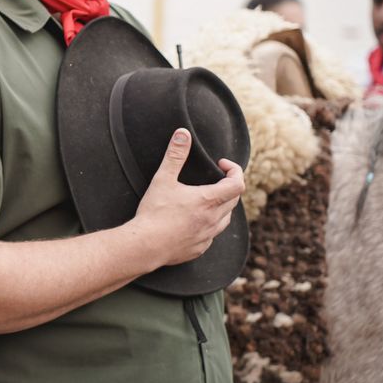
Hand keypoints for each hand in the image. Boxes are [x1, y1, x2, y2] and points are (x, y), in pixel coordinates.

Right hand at [130, 128, 244, 269]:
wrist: (145, 245)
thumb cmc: (154, 212)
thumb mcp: (163, 179)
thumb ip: (175, 155)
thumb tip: (183, 134)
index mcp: (208, 201)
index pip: (237, 184)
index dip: (234, 171)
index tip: (221, 165)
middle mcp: (213, 219)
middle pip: (234, 200)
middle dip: (227, 187)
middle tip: (214, 180)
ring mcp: (207, 236)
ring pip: (225, 219)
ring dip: (221, 207)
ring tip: (206, 200)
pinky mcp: (199, 248)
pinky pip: (212, 235)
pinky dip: (209, 225)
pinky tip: (194, 222)